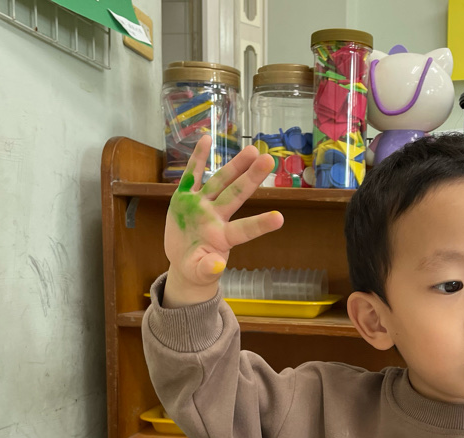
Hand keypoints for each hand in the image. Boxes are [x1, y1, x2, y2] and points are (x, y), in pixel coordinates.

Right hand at [162, 135, 283, 307]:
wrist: (184, 261)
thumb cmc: (197, 269)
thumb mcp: (199, 272)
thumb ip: (207, 269)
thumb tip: (216, 266)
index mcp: (222, 237)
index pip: (244, 230)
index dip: (260, 224)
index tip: (280, 218)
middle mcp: (215, 216)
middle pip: (235, 195)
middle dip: (250, 178)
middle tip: (268, 160)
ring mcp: (201, 204)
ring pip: (219, 181)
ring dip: (234, 165)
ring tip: (251, 149)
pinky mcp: (185, 198)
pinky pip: (191, 175)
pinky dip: (198, 158)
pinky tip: (207, 139)